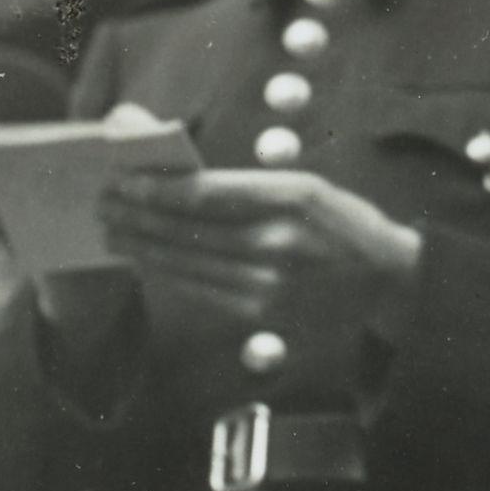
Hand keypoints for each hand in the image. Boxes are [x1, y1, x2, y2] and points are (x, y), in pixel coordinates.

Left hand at [96, 170, 423, 354]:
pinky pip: (202, 290)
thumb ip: (246, 185)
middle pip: (188, 230)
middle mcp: (279, 243)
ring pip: (188, 263)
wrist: (388, 282)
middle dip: (137, 216)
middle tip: (101, 203)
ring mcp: (270, 283)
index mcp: (292, 199)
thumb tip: (180, 178)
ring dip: (142, 247)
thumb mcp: (307, 187)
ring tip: (111, 232)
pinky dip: (168, 274)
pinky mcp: (263, 313)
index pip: (206, 194)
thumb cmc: (343, 224)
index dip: (156, 189)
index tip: (121, 179)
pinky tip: (145, 261)